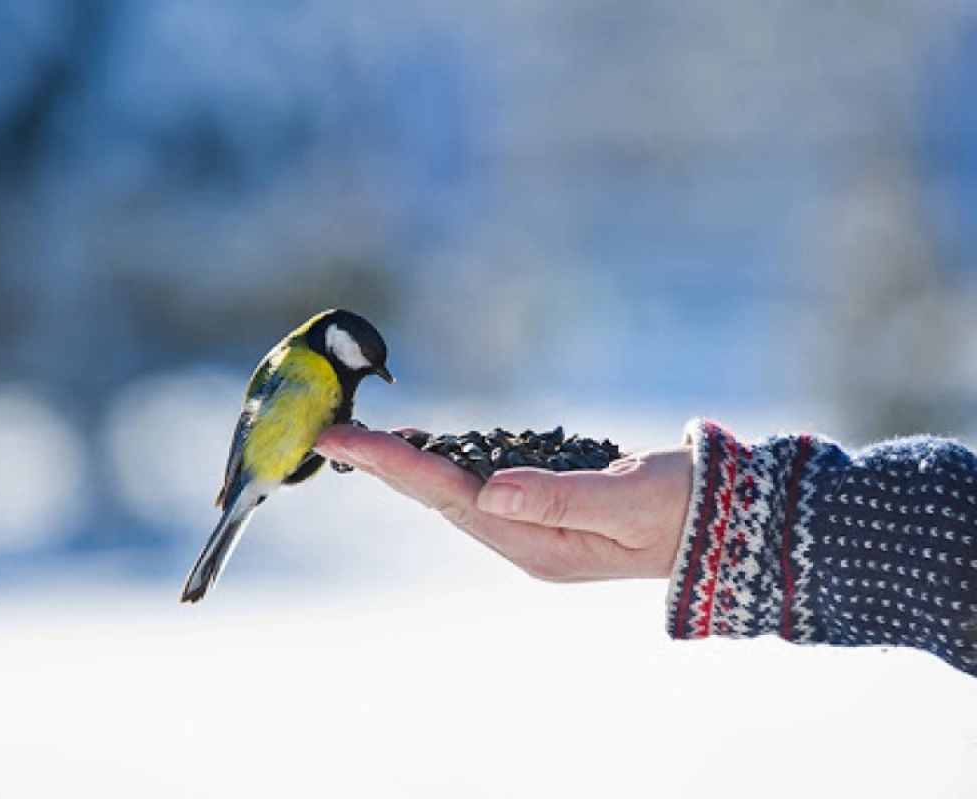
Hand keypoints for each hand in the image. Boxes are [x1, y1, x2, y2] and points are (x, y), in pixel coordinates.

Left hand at [315, 425, 692, 580]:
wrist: (727, 524)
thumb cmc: (684, 510)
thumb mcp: (628, 502)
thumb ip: (561, 498)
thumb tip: (490, 490)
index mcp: (537, 545)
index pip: (449, 496)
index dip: (394, 465)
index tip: (344, 440)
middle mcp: (526, 541)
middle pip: (438, 497)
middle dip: (384, 465)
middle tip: (331, 433)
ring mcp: (535, 529)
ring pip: (454, 493)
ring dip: (408, 466)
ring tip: (361, 441)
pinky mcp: (546, 510)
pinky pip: (480, 486)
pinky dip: (447, 464)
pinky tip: (425, 449)